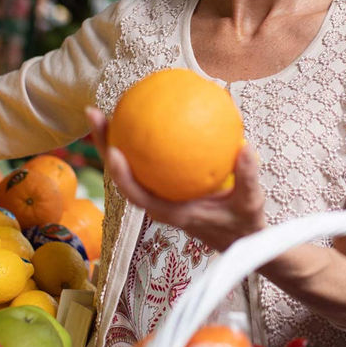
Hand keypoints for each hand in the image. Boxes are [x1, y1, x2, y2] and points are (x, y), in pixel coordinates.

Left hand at [85, 106, 266, 250]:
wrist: (242, 239)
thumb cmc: (243, 223)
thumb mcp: (251, 202)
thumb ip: (248, 177)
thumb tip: (245, 147)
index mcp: (172, 212)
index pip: (138, 196)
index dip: (122, 175)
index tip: (114, 152)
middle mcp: (159, 202)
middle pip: (123, 174)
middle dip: (105, 144)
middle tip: (94, 113)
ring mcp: (160, 193)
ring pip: (130, 165)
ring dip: (115, 137)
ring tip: (108, 107)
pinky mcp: (167, 185)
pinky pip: (149, 159)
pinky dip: (145, 138)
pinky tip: (148, 112)